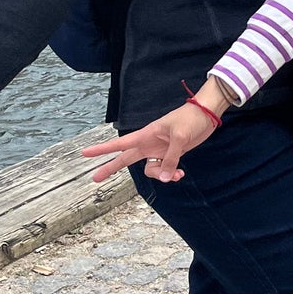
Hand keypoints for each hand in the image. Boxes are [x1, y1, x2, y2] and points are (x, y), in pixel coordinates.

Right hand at [81, 97, 221, 184]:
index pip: (120, 144)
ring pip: (150, 169)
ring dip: (160, 175)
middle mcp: (149, 144)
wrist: (207, 115)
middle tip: (95, 178)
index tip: (85, 153)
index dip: (102, 149)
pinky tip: (180, 174)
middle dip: (111, 168)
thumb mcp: (180, 138)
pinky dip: (171, 174)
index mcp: (146, 135)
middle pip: (125, 158)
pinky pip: (164, 170)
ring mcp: (159, 150)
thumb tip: (163, 178)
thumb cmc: (190, 119)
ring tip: (176, 175)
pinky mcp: (171, 154)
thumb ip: (170, 159)